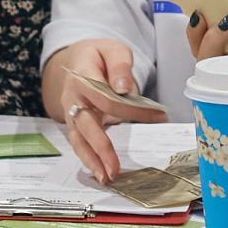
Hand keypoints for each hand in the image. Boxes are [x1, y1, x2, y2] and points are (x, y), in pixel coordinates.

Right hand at [46, 39, 164, 182]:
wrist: (78, 59)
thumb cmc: (100, 55)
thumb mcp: (113, 49)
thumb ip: (120, 66)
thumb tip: (123, 88)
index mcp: (81, 76)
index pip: (106, 98)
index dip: (130, 109)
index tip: (156, 115)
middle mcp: (72, 97)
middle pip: (86, 125)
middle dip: (101, 147)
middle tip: (116, 168)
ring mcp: (70, 113)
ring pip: (78, 139)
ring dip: (92, 160)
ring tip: (107, 178)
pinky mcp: (74, 124)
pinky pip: (79, 143)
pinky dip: (88, 159)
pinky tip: (100, 173)